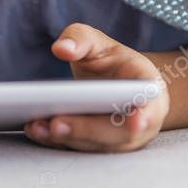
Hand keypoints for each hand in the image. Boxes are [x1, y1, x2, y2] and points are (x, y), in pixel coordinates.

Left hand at [24, 22, 168, 151]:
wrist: (114, 82)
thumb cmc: (109, 61)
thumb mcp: (97, 42)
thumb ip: (80, 39)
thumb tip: (61, 48)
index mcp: (147, 89)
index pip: (151, 105)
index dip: (146, 116)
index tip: (136, 122)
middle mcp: (141, 121)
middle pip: (117, 133)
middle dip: (87, 129)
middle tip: (56, 123)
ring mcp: (122, 140)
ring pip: (97, 145)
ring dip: (67, 139)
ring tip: (38, 127)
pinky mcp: (100, 148)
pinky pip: (80, 149)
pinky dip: (57, 142)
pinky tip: (36, 131)